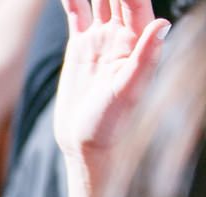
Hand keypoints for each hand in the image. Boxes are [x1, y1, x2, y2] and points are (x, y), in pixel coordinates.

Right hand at [53, 0, 168, 161]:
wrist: (85, 142)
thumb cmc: (110, 123)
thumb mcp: (129, 91)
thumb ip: (146, 57)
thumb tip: (163, 23)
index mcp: (137, 41)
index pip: (136, 0)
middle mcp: (121, 35)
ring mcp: (101, 39)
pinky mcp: (81, 47)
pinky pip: (77, 14)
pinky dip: (72, 0)